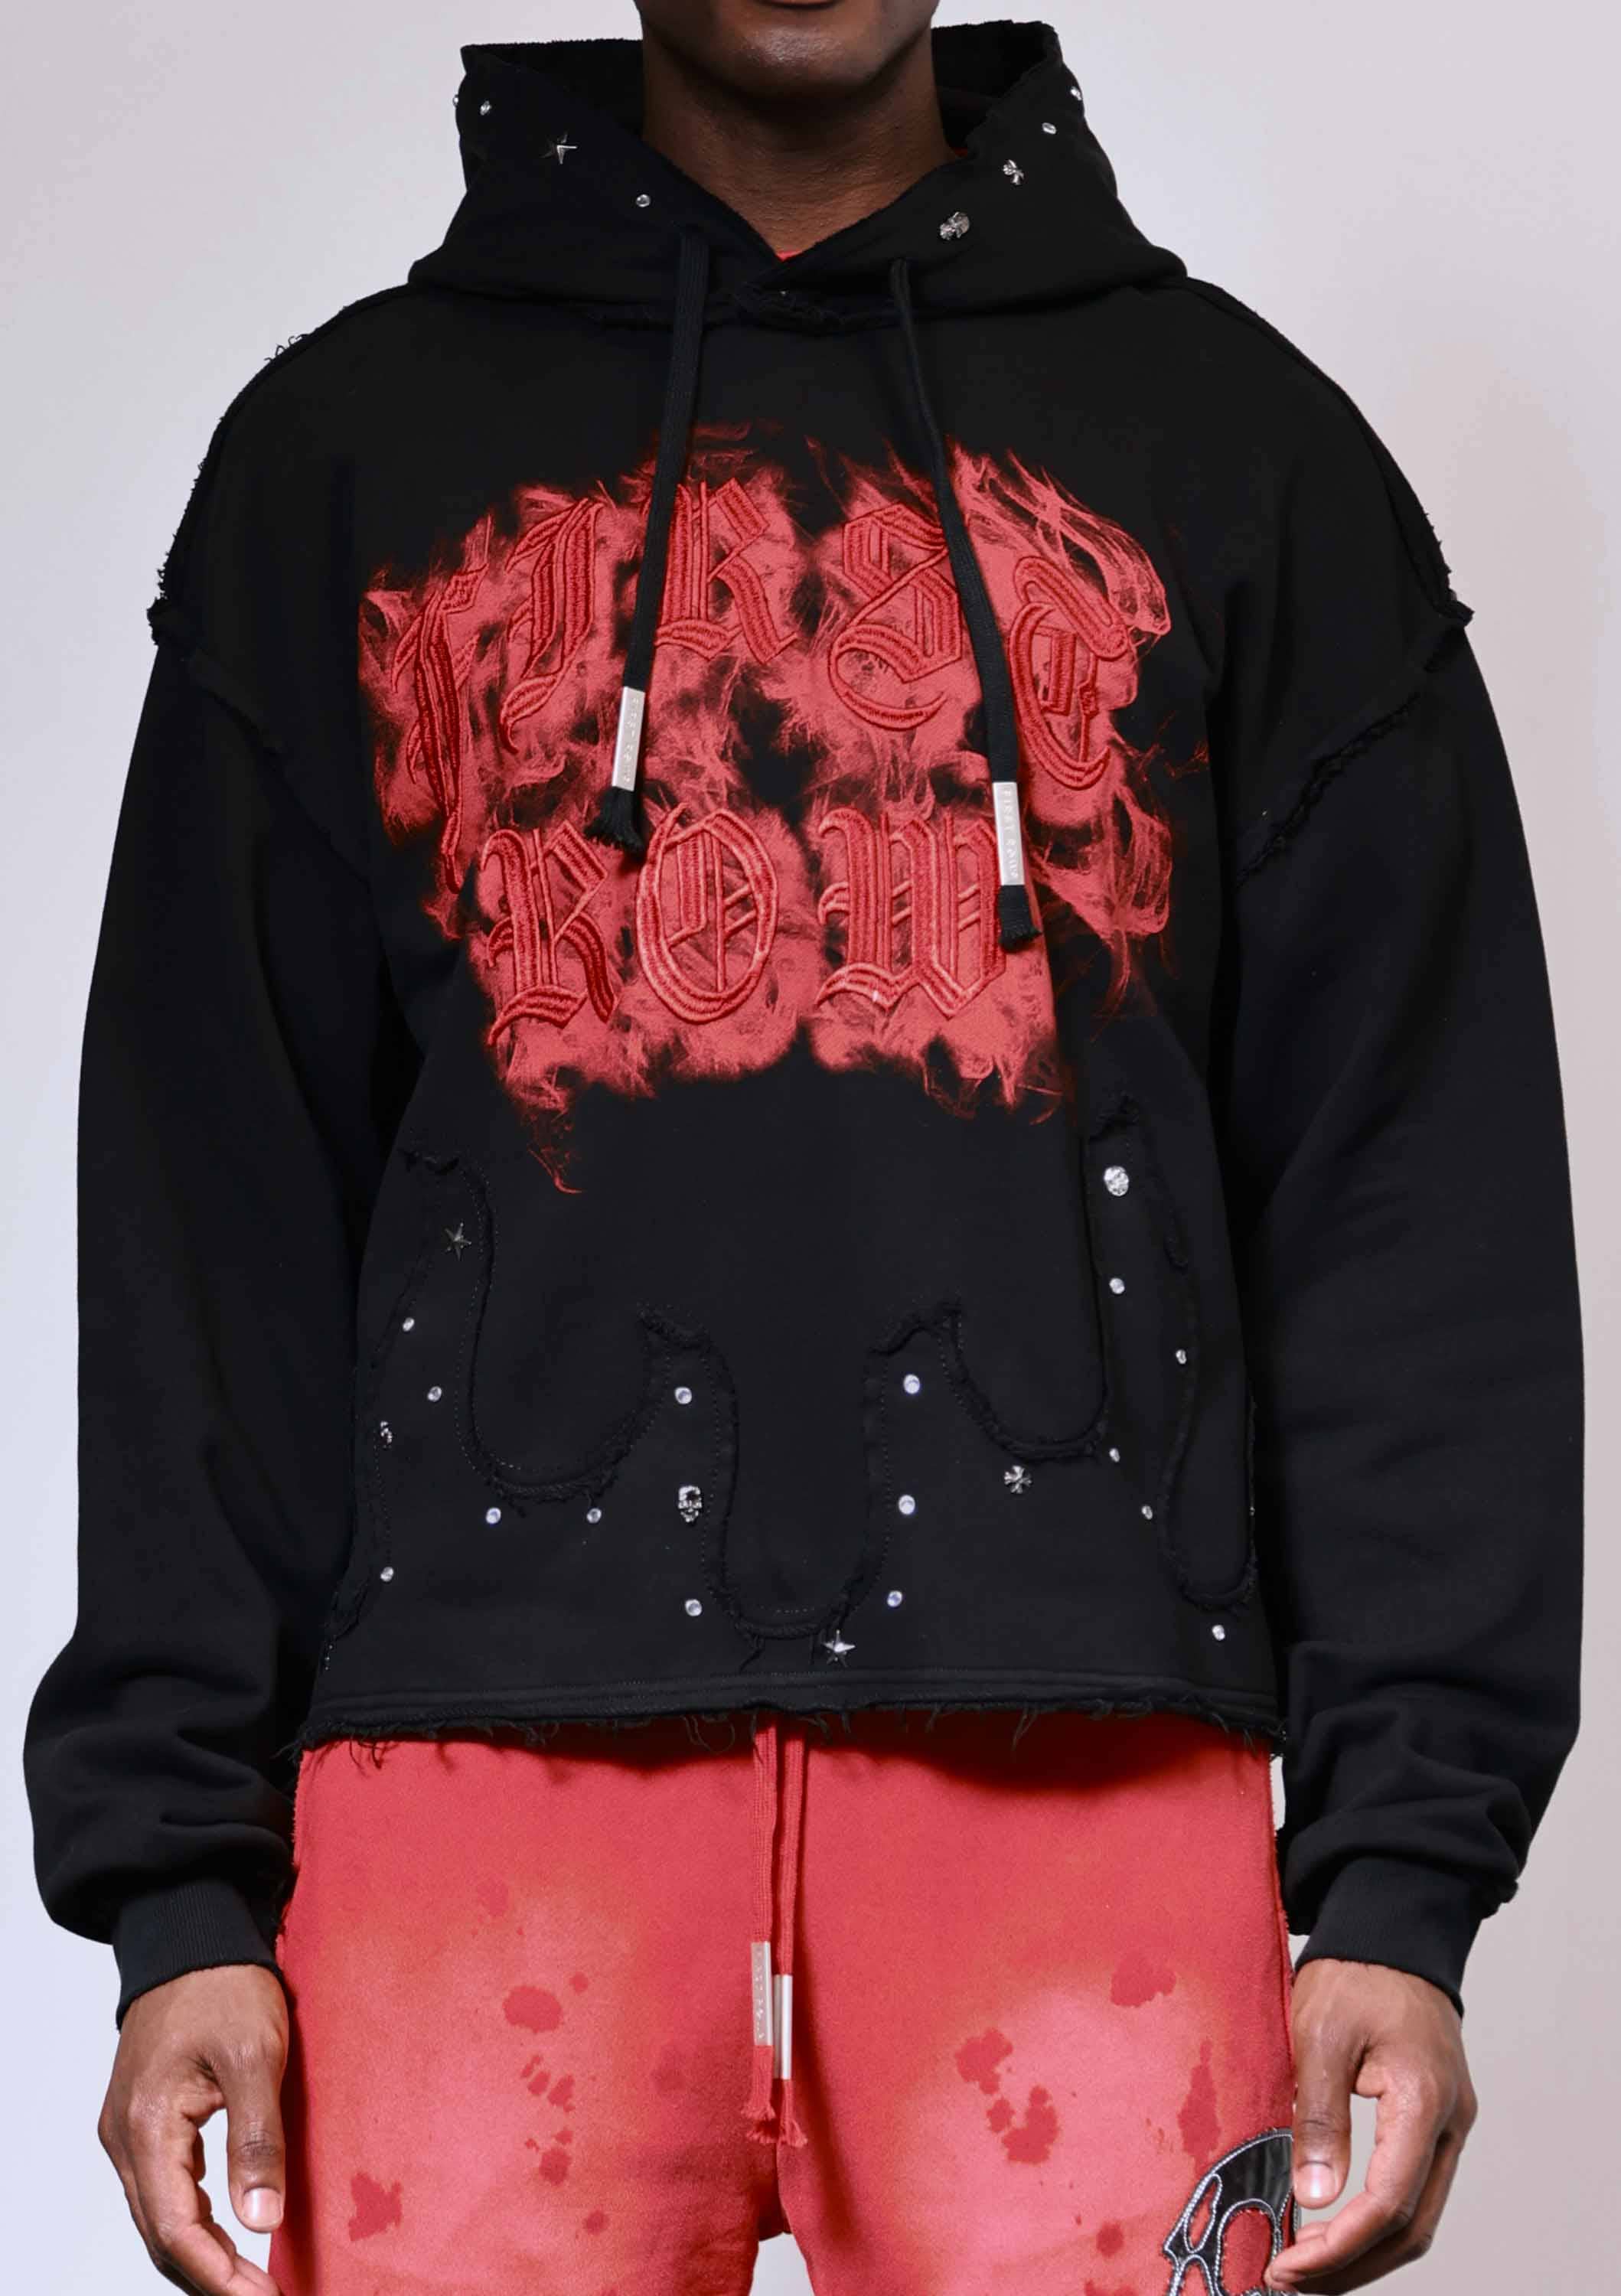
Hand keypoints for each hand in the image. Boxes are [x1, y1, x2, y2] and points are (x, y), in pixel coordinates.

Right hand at [99, 1964, 287, 2293]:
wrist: (191, 1932)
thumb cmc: (224, 1985)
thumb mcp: (255, 2055)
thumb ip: (258, 2139)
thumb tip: (263, 2221)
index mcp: (146, 2127)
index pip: (176, 2230)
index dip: (218, 2275)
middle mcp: (124, 2137)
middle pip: (160, 2234)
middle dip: (211, 2276)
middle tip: (265, 2295)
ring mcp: (127, 2129)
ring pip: (158, 2216)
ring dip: (201, 2253)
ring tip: (251, 2279)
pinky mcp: (142, 2119)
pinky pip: (160, 2188)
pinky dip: (192, 2220)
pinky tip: (227, 2231)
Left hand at [1266, 1957, 1476, 2289]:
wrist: (1391, 1933)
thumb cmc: (1354, 1973)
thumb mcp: (1320, 2033)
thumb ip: (1320, 2115)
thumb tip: (1313, 2196)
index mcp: (1423, 2100)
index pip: (1388, 2202)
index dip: (1338, 2246)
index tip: (1288, 2267)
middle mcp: (1449, 2124)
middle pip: (1410, 2228)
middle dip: (1350, 2266)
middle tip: (1289, 2283)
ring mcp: (1448, 2126)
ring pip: (1416, 2218)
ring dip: (1363, 2253)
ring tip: (1305, 2272)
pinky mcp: (1434, 2123)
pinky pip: (1412, 2192)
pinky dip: (1374, 2225)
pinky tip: (1332, 2233)